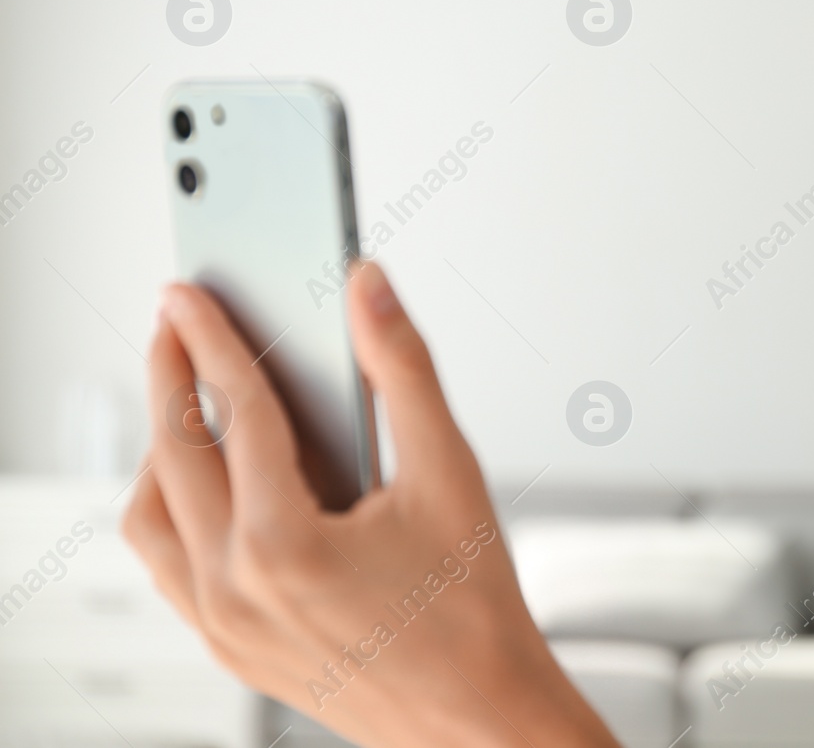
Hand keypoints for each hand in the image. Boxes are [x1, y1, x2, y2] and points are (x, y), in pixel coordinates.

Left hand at [121, 261, 619, 747]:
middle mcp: (234, 591)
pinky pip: (167, 565)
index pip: (233, 412)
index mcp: (282, 545)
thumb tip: (369, 290)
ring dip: (160, 446)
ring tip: (187, 396)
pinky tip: (206, 481)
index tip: (190, 293)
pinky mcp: (228, 650)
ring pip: (151, 515)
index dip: (211, 338)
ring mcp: (222, 627)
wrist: (481, 719)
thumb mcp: (451, 472)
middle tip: (175, 322)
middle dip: (168, 375)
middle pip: (173, 455)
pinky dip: (170, 508)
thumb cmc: (474, 611)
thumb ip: (404, 368)